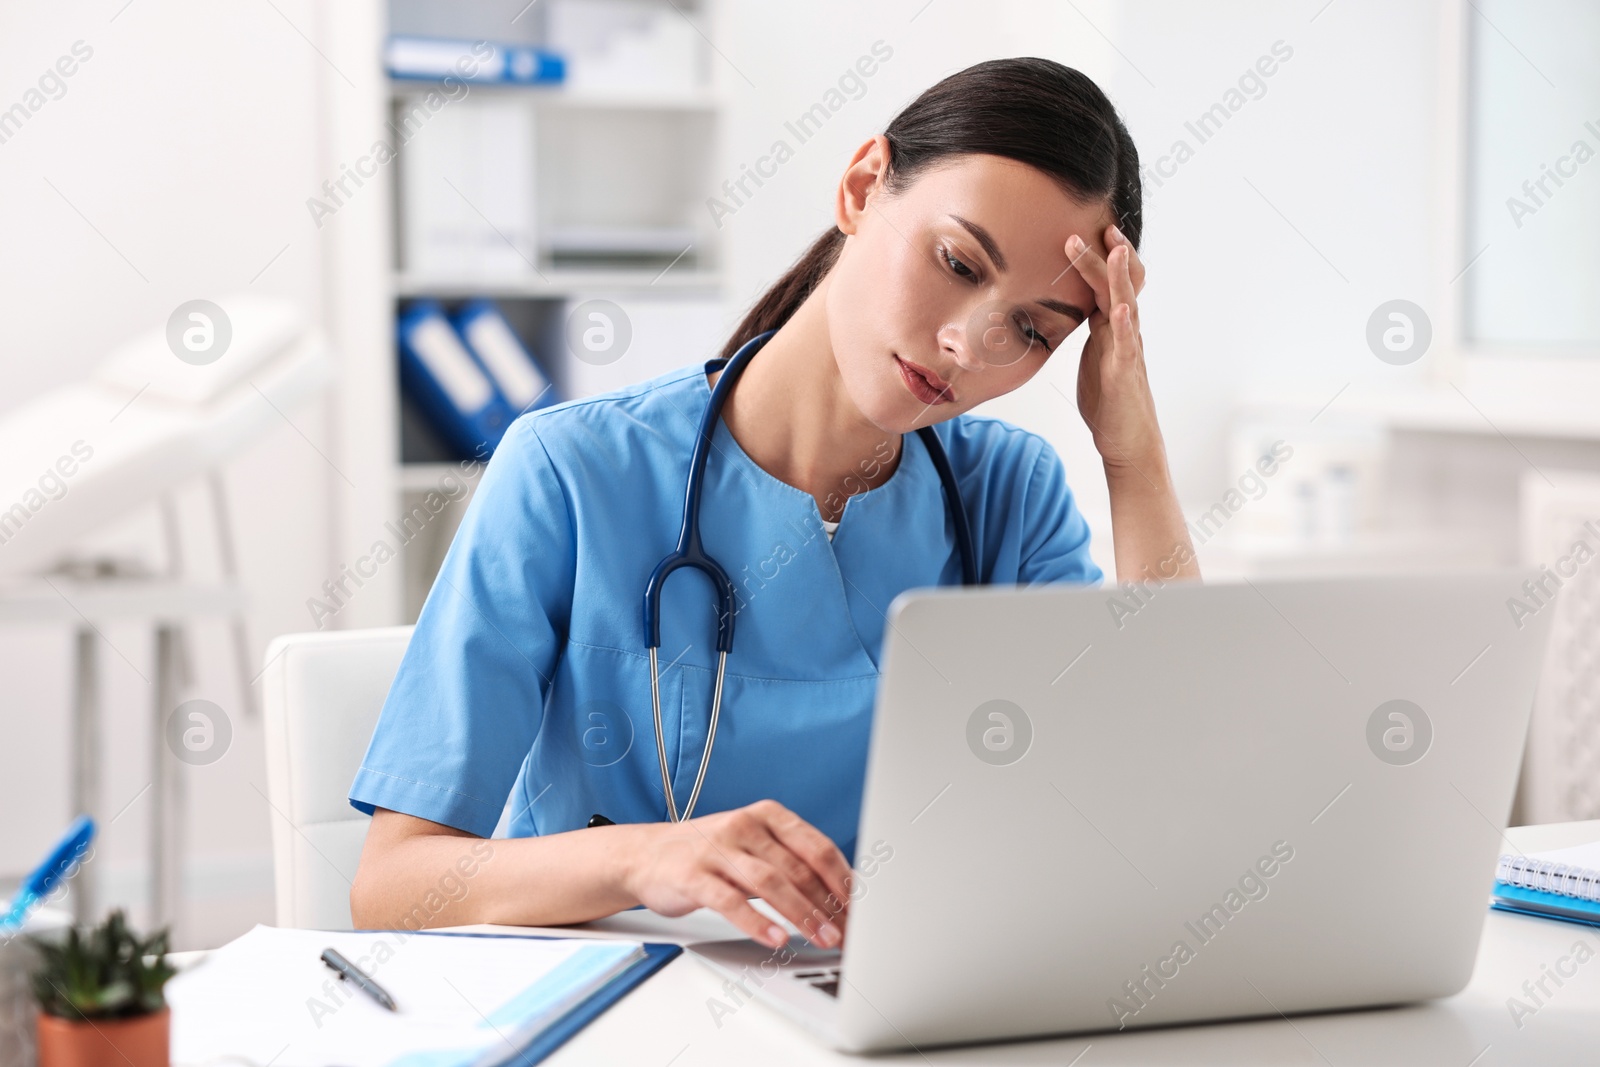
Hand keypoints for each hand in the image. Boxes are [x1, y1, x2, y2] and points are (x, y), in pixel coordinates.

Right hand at [619, 799, 853, 949]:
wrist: (645, 855)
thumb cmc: (708, 854)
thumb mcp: (753, 847)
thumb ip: (791, 864)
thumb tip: (840, 896)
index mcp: (767, 816)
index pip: (817, 847)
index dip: (842, 880)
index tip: (860, 909)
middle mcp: (744, 827)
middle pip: (797, 868)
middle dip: (827, 904)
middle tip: (847, 932)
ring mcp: (717, 850)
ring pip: (769, 882)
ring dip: (801, 915)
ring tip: (821, 938)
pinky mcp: (693, 876)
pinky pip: (730, 901)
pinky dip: (756, 922)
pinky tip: (775, 939)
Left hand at [1067, 225, 1164, 473]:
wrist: (1127, 442)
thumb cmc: (1109, 402)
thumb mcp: (1095, 356)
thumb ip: (1090, 331)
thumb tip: (1072, 310)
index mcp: (1112, 327)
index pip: (1108, 283)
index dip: (1101, 257)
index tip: (1090, 228)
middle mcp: (1124, 333)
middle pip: (1118, 285)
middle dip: (1109, 255)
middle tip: (1100, 225)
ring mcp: (1127, 351)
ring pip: (1125, 306)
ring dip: (1119, 277)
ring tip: (1115, 250)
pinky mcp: (1125, 374)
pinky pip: (1127, 346)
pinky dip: (1125, 326)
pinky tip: (1121, 309)